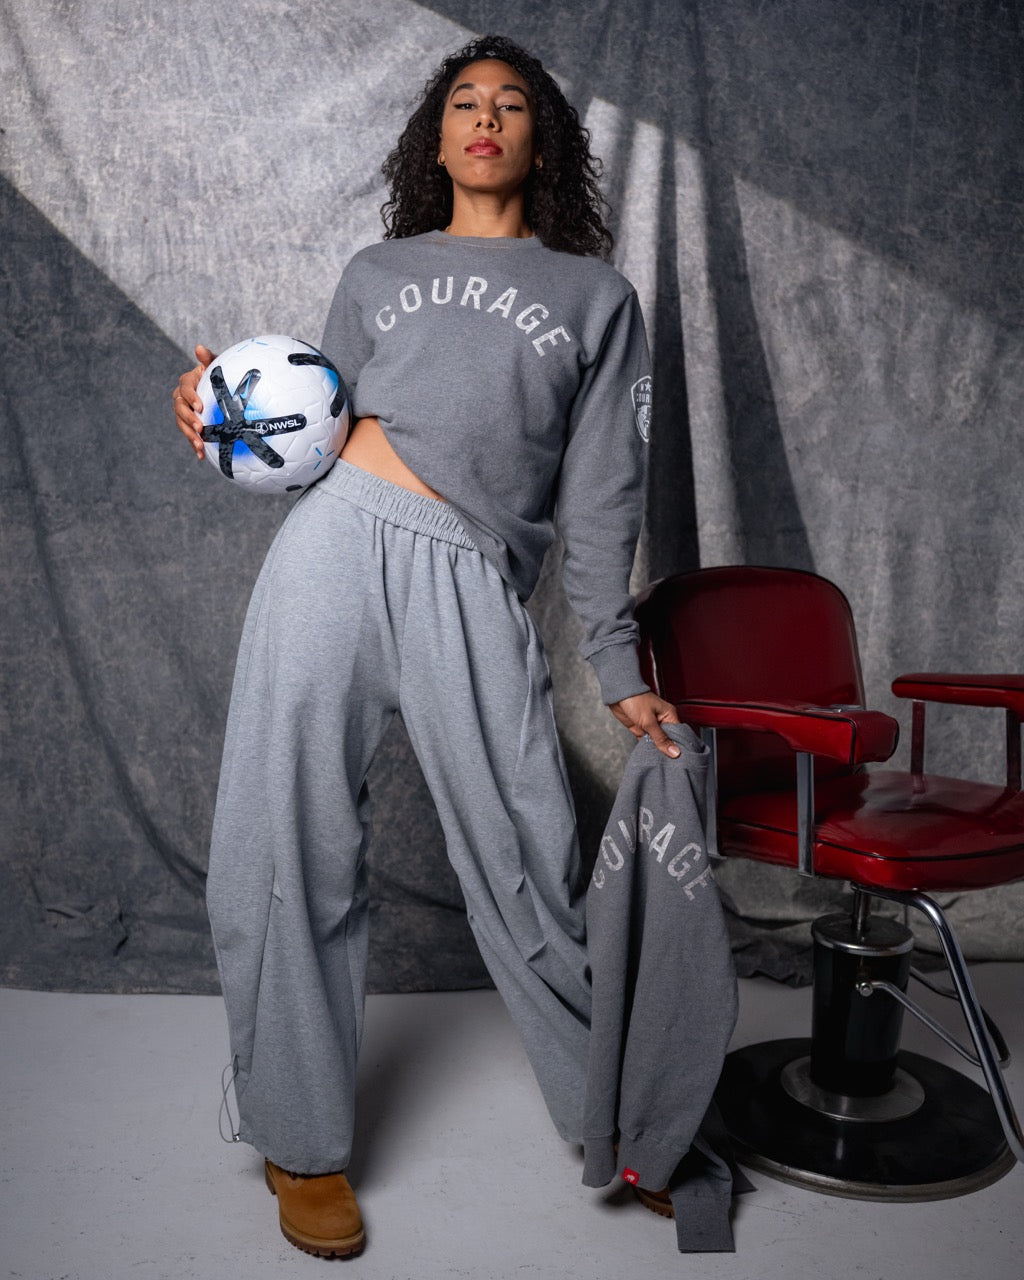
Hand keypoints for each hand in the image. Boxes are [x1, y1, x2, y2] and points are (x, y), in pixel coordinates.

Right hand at [172, 344, 215, 458]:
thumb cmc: (221, 376)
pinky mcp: (189, 424)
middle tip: (200, 429)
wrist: (224, 394)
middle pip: (180, 409)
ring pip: (182, 424)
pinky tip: (202, 456)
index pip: (185, 389)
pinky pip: (189, 435)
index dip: (191, 398)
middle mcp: (182, 396)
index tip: (200, 407)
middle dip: (189, 419)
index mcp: (188, 382)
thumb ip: (209, 359)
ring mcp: (184, 412)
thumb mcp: (216, 367)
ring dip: (189, 435)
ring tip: (200, 445)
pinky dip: (194, 445)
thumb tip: (199, 347)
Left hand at [609, 692, 681, 757]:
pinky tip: (649, 755)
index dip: (679, 746)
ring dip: (656, 750)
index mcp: (669, 716)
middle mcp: (662, 721)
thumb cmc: (635, 699)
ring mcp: (651, 725)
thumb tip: (674, 751)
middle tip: (669, 763)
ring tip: (659, 762)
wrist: (617, 694)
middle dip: (667, 750)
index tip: (680, 759)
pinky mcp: (641, 729)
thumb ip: (660, 738)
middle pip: (668, 739)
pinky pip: (647, 741)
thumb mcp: (649, 721)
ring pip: (657, 742)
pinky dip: (647, 748)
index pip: (679, 734)